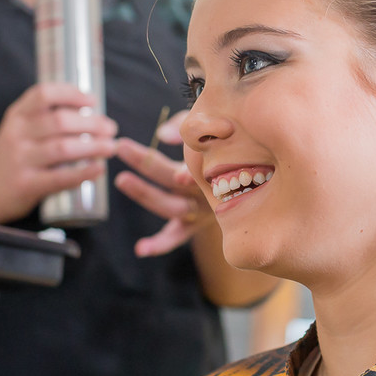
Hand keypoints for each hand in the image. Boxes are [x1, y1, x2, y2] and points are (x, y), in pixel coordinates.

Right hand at [0, 82, 117, 222]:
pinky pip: (59, 178)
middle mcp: (16, 134)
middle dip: (92, 123)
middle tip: (111, 129)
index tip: (93, 101)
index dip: (71, 94)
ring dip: (93, 146)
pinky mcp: (25, 185)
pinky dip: (83, 173)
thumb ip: (46, 117)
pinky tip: (99, 169)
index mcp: (17, 115)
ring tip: (110, 147)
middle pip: (60, 121)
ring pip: (62, 148)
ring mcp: (19, 160)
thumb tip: (94, 112)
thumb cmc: (15, 155)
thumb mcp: (20, 128)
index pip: (43, 94)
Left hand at [114, 110, 210, 257]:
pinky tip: (140, 249)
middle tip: (122, 147)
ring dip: (145, 194)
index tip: (171, 166)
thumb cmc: (224, 146)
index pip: (196, 164)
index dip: (190, 172)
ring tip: (122, 179)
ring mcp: (202, 211)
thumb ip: (185, 126)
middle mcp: (210, 191)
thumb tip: (161, 135)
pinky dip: (160, 244)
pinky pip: (176, 236)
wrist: (253, 179)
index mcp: (216, 167)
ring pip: (173, 207)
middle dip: (149, 165)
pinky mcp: (194, 226)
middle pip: (177, 182)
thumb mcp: (211, 129)